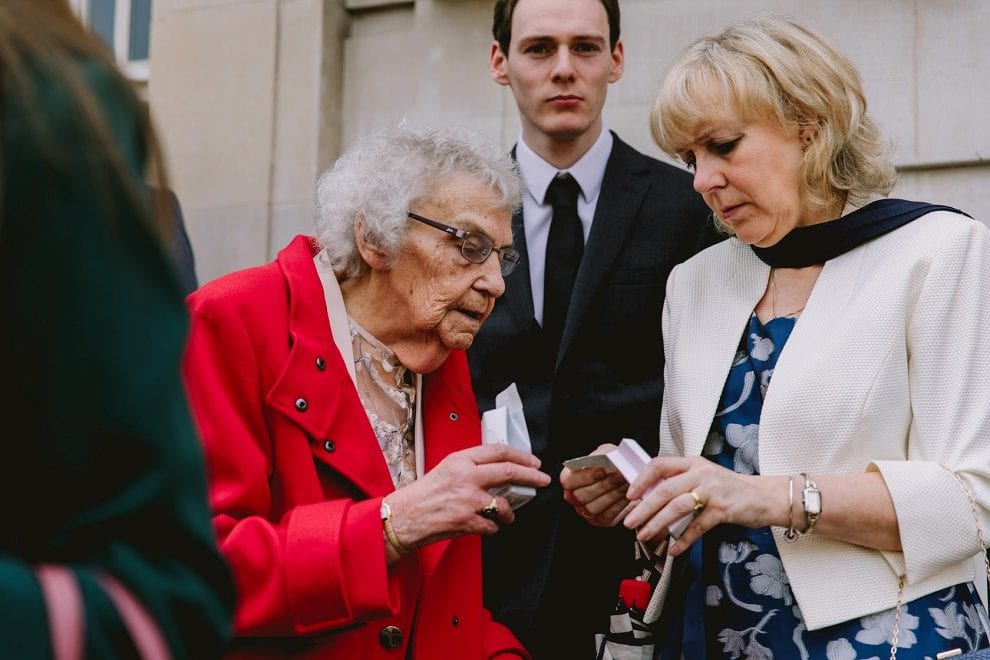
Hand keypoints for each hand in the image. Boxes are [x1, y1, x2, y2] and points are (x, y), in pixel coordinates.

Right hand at [386, 444, 550, 548]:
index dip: (521, 455)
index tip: (533, 461)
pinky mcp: (466, 521)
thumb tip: (500, 467)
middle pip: (508, 472)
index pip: (498, 451)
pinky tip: (483, 525)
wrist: (404, 517)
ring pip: (503, 504)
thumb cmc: (424, 494)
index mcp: (460, 460)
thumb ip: (472, 466)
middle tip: (541, 479)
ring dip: (509, 513)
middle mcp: (465, 477)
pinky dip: (492, 527)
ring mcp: (467, 500)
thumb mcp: (447, 469)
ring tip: (506, 515)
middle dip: (531, 476)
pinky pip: (492, 525)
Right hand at [560, 443, 630, 526]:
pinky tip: (627, 495)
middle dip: (603, 485)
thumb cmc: (611, 462)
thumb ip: (603, 456)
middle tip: (619, 476)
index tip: (602, 470)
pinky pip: (607, 516)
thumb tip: (609, 460)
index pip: (568, 480)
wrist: (625, 474)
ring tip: (625, 483)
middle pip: (582, 496)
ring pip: (594, 507)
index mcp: (570, 478)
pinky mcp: (601, 520)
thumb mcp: (605, 453)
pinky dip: (619, 505)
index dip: (585, 476)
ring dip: (612, 494)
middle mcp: (574, 497)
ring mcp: (586, 511)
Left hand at [622, 456, 783, 555]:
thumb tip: (650, 499)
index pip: (660, 464)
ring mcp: (712, 491)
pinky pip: (697, 526)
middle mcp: (701, 473)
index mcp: (693, 463)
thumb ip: (681, 482)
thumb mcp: (704, 477)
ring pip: (678, 507)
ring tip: (645, 535)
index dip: (642, 479)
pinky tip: (673, 549)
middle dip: (644, 507)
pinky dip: (683, 539)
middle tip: (630, 521)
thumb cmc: (730, 488)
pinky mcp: (723, 509)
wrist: (764, 496)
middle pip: (665, 489)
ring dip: (658, 523)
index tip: (630, 494)